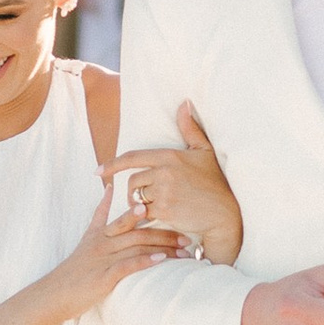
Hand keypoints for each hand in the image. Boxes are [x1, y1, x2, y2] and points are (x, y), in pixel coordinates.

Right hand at [51, 200, 187, 320]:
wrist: (55, 294)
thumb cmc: (74, 269)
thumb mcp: (86, 236)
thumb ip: (100, 214)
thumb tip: (108, 188)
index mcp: (100, 233)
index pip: (127, 217)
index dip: (149, 211)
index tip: (170, 208)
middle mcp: (103, 242)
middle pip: (139, 232)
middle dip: (166, 234)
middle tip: (187, 237)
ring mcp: (104, 258)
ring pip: (137, 247)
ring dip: (163, 248)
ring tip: (183, 252)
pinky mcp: (104, 276)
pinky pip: (127, 265)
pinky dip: (144, 261)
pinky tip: (160, 260)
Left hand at [112, 103, 242, 264]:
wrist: (225, 213)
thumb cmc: (216, 182)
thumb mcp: (205, 151)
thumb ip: (190, 128)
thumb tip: (184, 103)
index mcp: (170, 156)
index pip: (132, 157)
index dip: (112, 165)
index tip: (98, 171)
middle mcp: (164, 172)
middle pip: (132, 181)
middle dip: (131, 190)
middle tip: (138, 198)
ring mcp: (164, 192)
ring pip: (136, 198)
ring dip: (137, 205)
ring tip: (146, 209)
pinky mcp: (165, 210)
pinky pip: (144, 214)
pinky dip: (144, 218)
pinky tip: (149, 220)